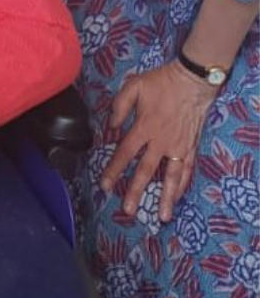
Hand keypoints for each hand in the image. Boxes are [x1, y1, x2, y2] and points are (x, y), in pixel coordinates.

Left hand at [100, 62, 216, 221]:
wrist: (192, 81)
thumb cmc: (160, 83)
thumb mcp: (133, 87)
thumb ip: (119, 107)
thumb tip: (110, 128)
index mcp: (144, 127)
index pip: (124, 153)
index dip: (114, 170)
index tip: (105, 185)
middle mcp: (161, 141)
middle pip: (146, 171)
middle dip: (136, 192)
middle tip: (128, 210)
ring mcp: (179, 146)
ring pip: (171, 177)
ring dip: (166, 197)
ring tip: (162, 216)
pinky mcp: (191, 146)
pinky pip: (187, 169)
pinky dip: (183, 184)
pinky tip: (178, 196)